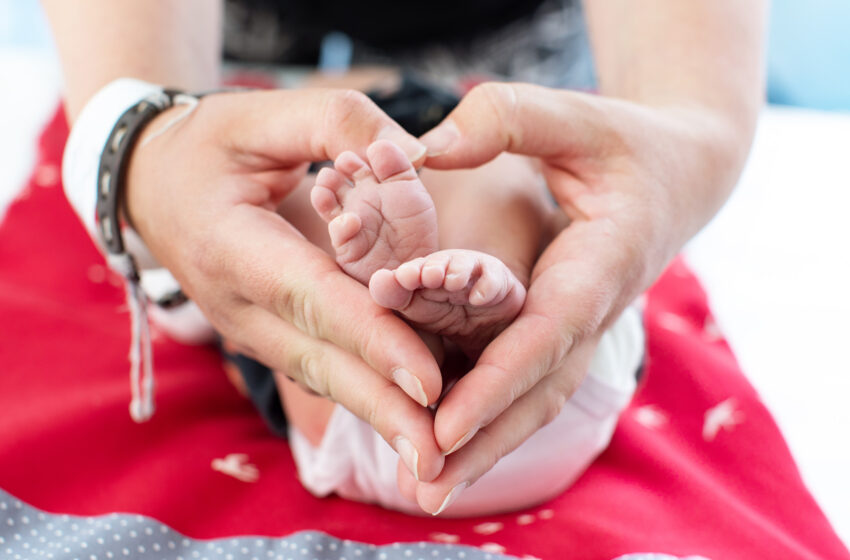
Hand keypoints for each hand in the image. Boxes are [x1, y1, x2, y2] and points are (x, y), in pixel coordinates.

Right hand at [126, 89, 446, 481]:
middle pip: (322, 363)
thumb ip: (339, 120)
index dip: (372, 340)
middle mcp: (239, 305)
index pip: (314, 298)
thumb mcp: (262, 113)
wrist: (150, 184)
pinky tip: (408, 423)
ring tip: (432, 460)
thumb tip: (416, 152)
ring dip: (378, 418)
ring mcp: (251, 330)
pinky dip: (365, 397)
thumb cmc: (207, 145)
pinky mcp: (268, 337)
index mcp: (233, 247)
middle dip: (383, 411)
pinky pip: (322, 370)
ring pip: (323, 378)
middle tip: (439, 460)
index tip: (428, 384)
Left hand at [404, 82, 745, 511]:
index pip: (544, 335)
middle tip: (423, 492)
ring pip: (534, 401)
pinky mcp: (563, 331)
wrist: (683, 175)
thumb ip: (508, 118)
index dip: (496, 383)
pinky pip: (528, 384)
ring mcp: (580, 328)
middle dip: (483, 443)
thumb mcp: (578, 115)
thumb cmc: (629, 143)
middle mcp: (589, 311)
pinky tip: (449, 448)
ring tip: (427, 492)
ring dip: (485, 448)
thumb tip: (425, 149)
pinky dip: (492, 420)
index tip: (445, 427)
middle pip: (536, 392)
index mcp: (597, 266)